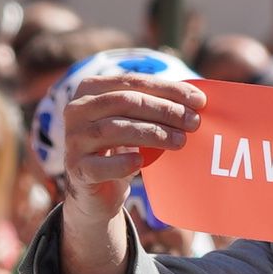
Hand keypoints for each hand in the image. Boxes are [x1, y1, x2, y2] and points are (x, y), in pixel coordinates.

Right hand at [56, 71, 205, 229]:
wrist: (96, 191)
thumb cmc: (121, 148)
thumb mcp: (134, 121)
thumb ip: (154, 105)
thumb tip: (197, 99)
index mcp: (90, 89)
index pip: (133, 82)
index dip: (168, 89)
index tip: (199, 100)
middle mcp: (76, 109)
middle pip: (124, 102)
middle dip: (164, 110)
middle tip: (193, 122)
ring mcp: (73, 139)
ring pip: (114, 129)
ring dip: (152, 133)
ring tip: (180, 141)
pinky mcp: (76, 169)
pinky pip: (100, 165)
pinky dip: (123, 163)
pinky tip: (141, 162)